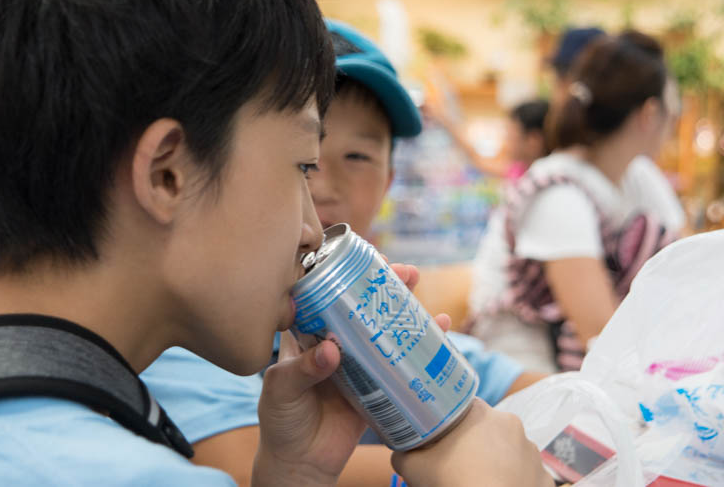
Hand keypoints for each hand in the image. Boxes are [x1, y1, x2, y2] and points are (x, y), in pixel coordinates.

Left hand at [253, 263, 449, 486]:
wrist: (300, 464)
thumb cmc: (281, 421)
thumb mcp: (282, 390)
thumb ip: (303, 370)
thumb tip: (331, 350)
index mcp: (307, 335)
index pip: (326, 294)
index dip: (344, 272)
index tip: (364, 259)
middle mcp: (335, 342)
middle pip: (362, 304)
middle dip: (383, 284)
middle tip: (403, 271)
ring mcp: (359, 362)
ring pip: (384, 327)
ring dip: (403, 305)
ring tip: (418, 285)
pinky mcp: (378, 385)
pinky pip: (403, 361)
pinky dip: (423, 344)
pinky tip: (441, 327)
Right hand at [391, 399, 552, 486]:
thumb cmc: (452, 484)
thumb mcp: (412, 467)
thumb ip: (404, 452)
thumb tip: (400, 450)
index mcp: (481, 413)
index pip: (463, 408)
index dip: (451, 423)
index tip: (443, 438)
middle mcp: (511, 425)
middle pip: (488, 429)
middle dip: (474, 444)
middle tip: (457, 464)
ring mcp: (532, 452)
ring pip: (509, 452)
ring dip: (497, 463)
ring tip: (480, 482)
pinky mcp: (545, 478)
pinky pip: (526, 475)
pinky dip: (515, 482)